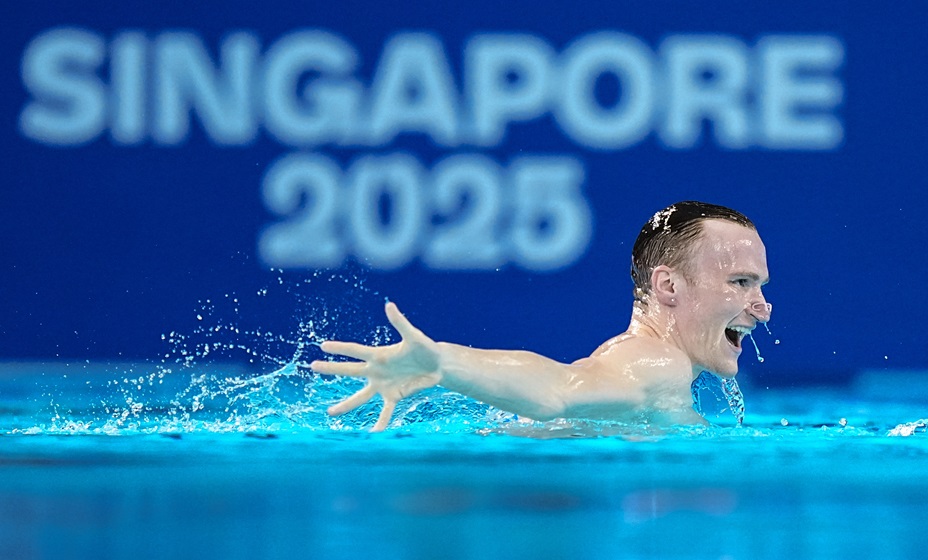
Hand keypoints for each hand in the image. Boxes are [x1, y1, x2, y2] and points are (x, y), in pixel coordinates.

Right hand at [310, 302, 442, 430]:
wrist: (437, 365)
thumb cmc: (425, 348)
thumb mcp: (414, 336)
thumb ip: (400, 322)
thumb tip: (389, 305)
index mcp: (379, 355)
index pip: (355, 350)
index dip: (340, 348)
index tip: (323, 345)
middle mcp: (376, 370)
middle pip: (350, 371)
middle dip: (332, 369)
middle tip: (313, 366)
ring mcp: (383, 385)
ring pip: (360, 397)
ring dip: (346, 405)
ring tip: (330, 413)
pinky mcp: (394, 396)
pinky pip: (384, 412)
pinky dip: (380, 424)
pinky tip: (372, 435)